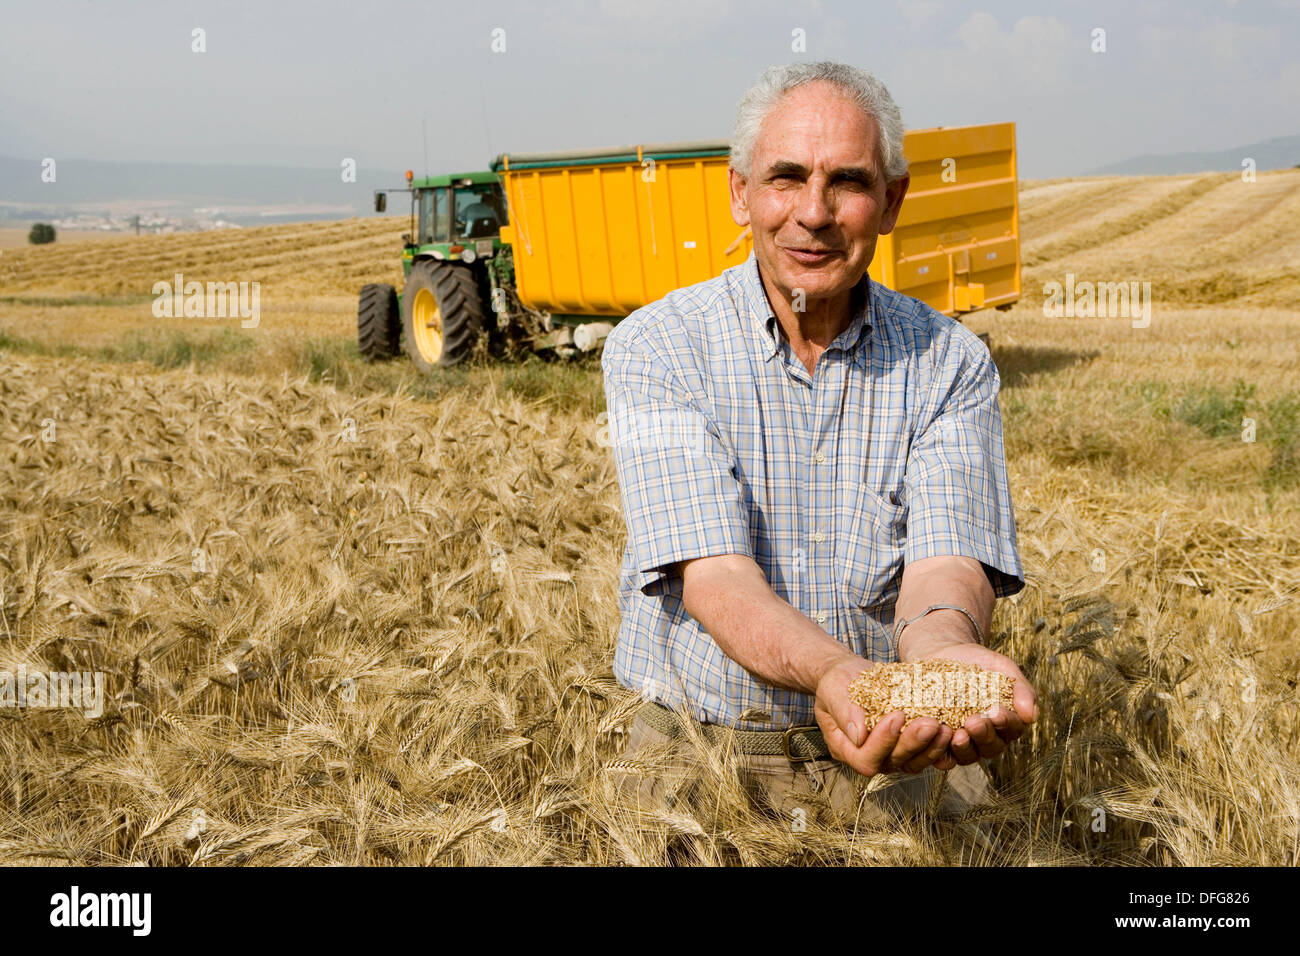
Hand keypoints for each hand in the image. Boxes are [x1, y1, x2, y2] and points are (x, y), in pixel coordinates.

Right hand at [813, 654, 955, 776]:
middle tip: (931, 723)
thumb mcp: (834, 690)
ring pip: (913, 762)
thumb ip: (844, 711)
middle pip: (893, 762)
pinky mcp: (906, 745)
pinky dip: (938, 743)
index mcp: (845, 748)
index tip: (896, 714)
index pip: (866, 758)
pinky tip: (951, 728)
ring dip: (931, 747)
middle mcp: (868, 756)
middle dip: (913, 743)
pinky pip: (924, 752)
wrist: (848, 675)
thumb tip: (859, 735)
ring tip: (945, 727)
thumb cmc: (837, 682)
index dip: (883, 742)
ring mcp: (889, 753)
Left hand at [907, 640, 1036, 767]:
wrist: (942, 654)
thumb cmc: (977, 662)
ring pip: (967, 756)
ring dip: (963, 748)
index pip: (1011, 729)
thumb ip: (1020, 689)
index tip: (995, 711)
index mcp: (1006, 722)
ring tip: (955, 734)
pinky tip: (935, 740)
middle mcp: (986, 738)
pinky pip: (941, 756)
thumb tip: (1031, 716)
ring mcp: (962, 742)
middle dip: (983, 735)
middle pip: (990, 747)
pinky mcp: (939, 742)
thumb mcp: (1002, 668)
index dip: (1005, 723)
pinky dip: (938, 753)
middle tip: (973, 721)